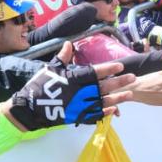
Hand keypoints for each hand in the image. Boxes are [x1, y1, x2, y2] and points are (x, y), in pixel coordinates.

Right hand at [4, 42, 133, 130]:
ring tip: (130, 94)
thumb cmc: (39, 85)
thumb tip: (69, 45)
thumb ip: (62, 58)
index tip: (120, 66)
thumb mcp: (50, 68)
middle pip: (103, 86)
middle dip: (119, 82)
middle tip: (132, 77)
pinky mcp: (76, 116)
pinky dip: (105, 113)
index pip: (94, 72)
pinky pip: (94, 115)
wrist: (29, 108)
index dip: (108, 69)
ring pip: (102, 101)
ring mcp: (78, 105)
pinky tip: (115, 110)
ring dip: (117, 98)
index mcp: (72, 78)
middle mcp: (78, 92)